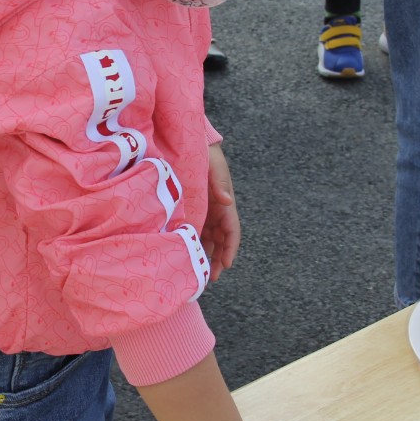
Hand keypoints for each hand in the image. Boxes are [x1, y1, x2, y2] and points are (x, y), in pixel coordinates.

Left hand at [202, 143, 239, 282]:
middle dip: (218, 259)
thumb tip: (228, 201)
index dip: (230, 248)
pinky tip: (187, 254)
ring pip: (209, 239)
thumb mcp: (214, 167)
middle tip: (211, 277)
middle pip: (221, 240)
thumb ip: (220, 184)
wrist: (192, 144)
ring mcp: (206, 211)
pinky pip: (197, 230)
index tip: (226, 264)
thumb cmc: (207, 155)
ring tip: (200, 273)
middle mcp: (217, 210)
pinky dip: (195, 243)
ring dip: (207, 255)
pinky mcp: (195, 209)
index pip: (232, 230)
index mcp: (225, 202)